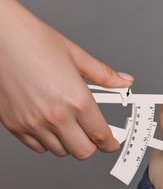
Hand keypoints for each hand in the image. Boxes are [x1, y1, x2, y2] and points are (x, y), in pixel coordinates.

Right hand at [0, 0, 133, 159]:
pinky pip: (37, 147)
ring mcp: (33, 123)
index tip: (112, 143)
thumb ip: (105, 75)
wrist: (0, 36)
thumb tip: (124, 81)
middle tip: (92, 135)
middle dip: (92, 145)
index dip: (111, 143)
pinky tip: (50, 125)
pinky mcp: (15, 126)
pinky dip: (47, 141)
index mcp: (76, 100)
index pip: (101, 136)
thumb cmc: (34, 42)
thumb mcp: (77, 56)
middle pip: (83, 152)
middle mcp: (55, 116)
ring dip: (69, 143)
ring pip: (61, 151)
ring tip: (69, 124)